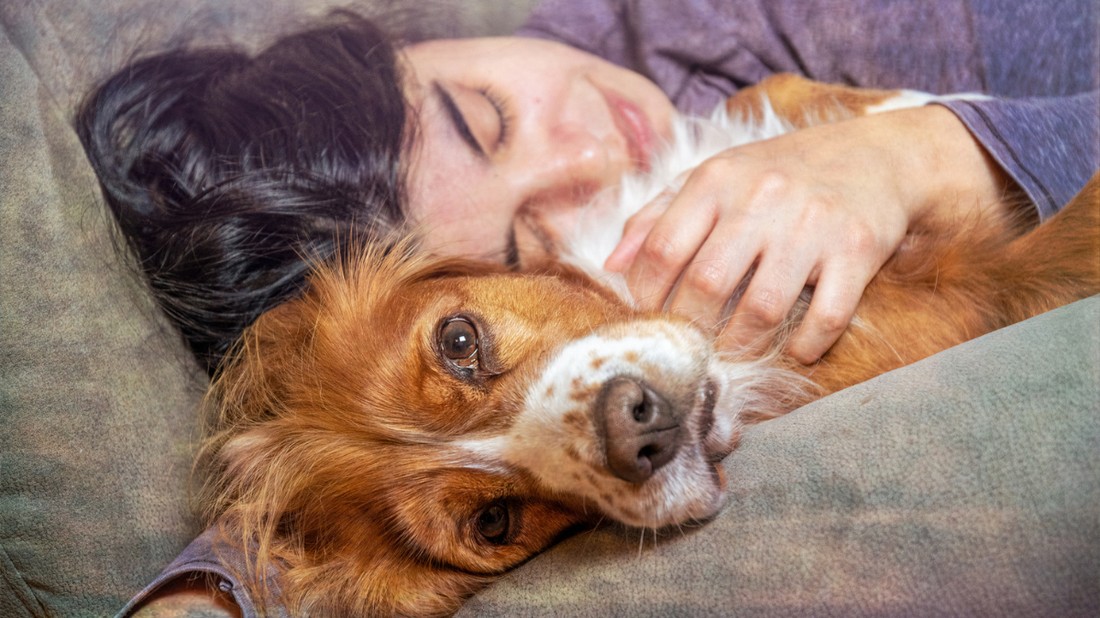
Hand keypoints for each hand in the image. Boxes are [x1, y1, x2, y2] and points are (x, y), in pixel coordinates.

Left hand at [604, 105, 1012, 362]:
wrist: (877, 156)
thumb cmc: (780, 173)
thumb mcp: (715, 177)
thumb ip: (657, 215)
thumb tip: (612, 265)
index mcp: (718, 179)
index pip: (661, 248)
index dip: (647, 295)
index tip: (651, 316)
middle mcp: (763, 198)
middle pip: (707, 284)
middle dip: (691, 328)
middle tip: (690, 344)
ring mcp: (812, 225)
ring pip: (762, 308)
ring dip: (742, 346)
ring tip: (733, 353)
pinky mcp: (857, 250)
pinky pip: (827, 316)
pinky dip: (806, 344)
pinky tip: (795, 348)